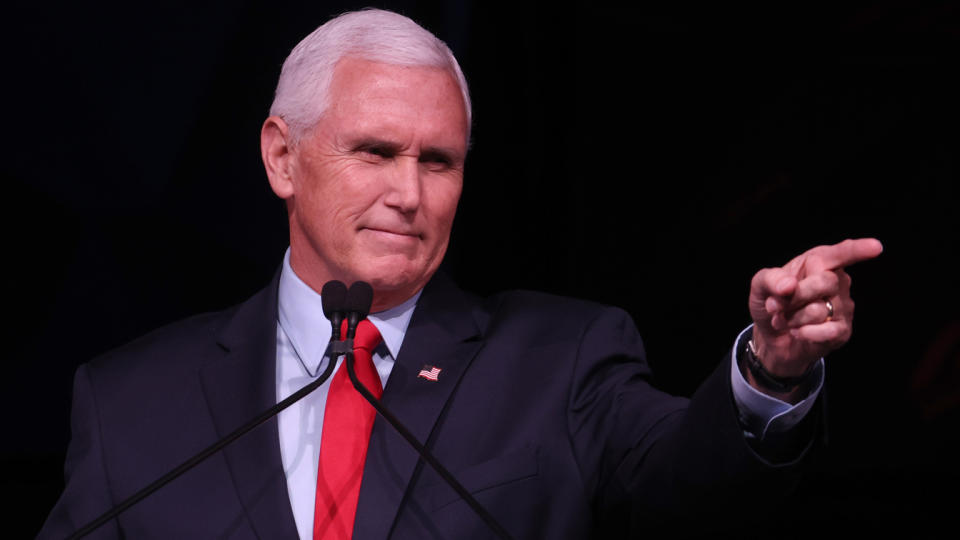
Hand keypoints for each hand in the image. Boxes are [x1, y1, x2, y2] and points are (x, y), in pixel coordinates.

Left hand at [748, 238, 882, 388]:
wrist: (771, 338)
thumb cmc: (771, 303)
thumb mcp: (760, 286)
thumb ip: (770, 279)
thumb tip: (789, 285)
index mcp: (817, 262)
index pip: (839, 253)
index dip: (857, 250)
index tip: (875, 247)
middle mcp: (836, 281)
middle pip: (825, 282)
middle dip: (795, 296)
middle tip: (775, 306)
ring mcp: (843, 306)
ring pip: (820, 309)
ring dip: (793, 318)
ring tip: (784, 320)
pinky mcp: (843, 330)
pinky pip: (828, 331)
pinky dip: (806, 333)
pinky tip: (797, 332)